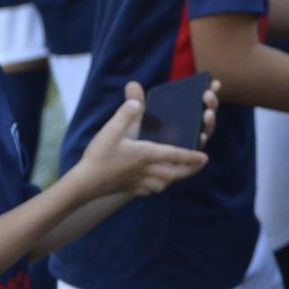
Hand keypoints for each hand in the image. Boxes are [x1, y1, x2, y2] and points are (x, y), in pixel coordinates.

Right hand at [73, 82, 214, 196]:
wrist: (83, 185)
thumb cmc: (98, 157)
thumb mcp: (111, 130)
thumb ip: (126, 113)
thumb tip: (136, 98)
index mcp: (147, 154)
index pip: (176, 155)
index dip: (192, 157)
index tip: (205, 157)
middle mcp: (147, 170)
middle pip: (175, 173)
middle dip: (190, 170)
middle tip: (199, 165)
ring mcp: (138, 182)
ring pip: (164, 184)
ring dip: (174, 178)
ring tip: (178, 172)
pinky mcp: (129, 189)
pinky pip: (149, 190)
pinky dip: (156, 186)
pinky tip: (154, 183)